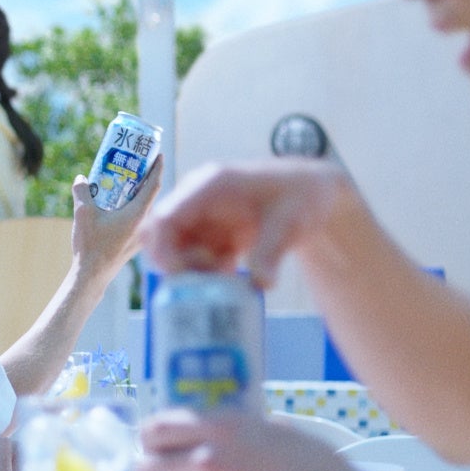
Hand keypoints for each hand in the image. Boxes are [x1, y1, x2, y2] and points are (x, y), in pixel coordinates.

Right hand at [69, 159, 161, 280]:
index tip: (158, 154)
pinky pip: (140, 219)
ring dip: (139, 194)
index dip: (156, 167)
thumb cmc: (91, 246)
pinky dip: (134, 207)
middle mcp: (144, 224)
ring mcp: (141, 235)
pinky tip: (120, 205)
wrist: (92, 276)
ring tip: (129, 182)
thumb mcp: (83, 214)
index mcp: (138, 214)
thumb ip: (82, 192)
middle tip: (139, 163)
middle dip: (146, 178)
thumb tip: (81, 178)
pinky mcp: (135, 243)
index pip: (153, 185)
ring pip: (145, 208)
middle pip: (151, 195)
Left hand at [138, 409, 388, 470]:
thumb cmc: (317, 468)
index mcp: (223, 428)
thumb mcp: (274, 431)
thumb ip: (236, 430)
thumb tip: (210, 429)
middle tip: (159, 465)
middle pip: (149, 465)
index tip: (150, 438)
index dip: (150, 434)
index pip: (159, 427)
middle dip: (151, 465)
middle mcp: (208, 460)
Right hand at [140, 160, 351, 288]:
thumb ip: (271, 252)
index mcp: (209, 186)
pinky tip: (230, 276)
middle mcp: (195, 201)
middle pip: (158, 236)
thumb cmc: (301, 195)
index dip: (163, 248)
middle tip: (206, 278)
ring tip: (224, 277)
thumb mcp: (290, 222)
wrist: (311, 194)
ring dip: (190, 271)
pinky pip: (191, 260)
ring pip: (172, 251)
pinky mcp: (209, 236)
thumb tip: (260, 284)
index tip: (181, 276)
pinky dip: (204, 275)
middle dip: (173, 263)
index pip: (165, 217)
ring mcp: (200, 219)